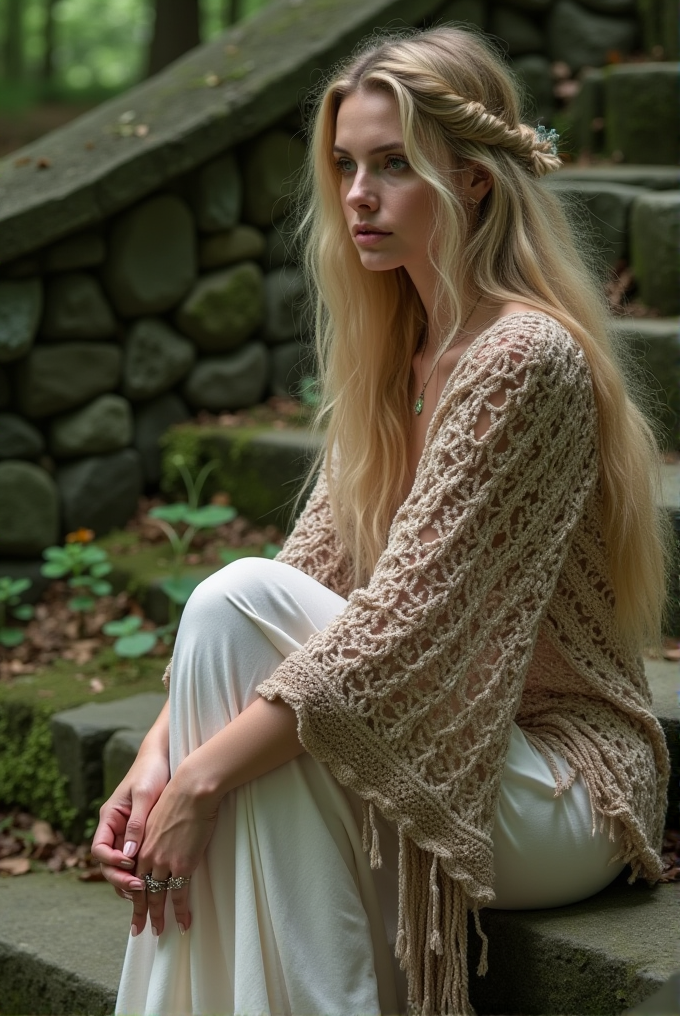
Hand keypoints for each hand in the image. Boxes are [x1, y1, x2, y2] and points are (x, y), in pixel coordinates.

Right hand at [91, 748, 170, 898]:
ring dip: (129, 882)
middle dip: (121, 879)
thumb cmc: (151, 773)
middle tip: (140, 890)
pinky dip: (141, 874)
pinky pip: (137, 861)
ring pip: (121, 867)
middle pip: (108, 864)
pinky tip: (152, 885)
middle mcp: (115, 829)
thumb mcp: (143, 796)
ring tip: (144, 896)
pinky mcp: (142, 837)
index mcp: (109, 818)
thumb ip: (136, 824)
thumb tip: (129, 854)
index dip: (111, 861)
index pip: (100, 849)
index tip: (129, 863)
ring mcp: (127, 835)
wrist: (163, 758)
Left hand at [130, 759, 219, 936]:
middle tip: (139, 930)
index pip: (131, 875)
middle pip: (140, 891)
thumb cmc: (176, 795)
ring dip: (158, 916)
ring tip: (158, 930)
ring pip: (158, 896)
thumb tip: (146, 847)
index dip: (131, 892)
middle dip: (140, 912)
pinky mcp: (182, 864)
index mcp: (140, 844)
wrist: (192, 789)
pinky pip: (180, 894)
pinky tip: (183, 923)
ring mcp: (164, 862)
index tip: (133, 904)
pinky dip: (181, 911)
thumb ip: (148, 833)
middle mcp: (147, 857)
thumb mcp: (154, 815)